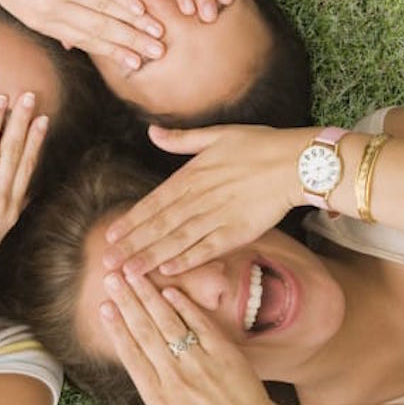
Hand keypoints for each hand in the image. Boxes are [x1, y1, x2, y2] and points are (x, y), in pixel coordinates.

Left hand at [0, 0, 165, 69]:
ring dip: (134, 23)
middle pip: (99, 30)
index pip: (83, 41)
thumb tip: (71, 43)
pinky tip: (140, 6)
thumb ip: (47, 21)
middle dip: (130, 43)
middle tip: (157, 54)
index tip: (134, 63)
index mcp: (40, 22)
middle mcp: (51, 9)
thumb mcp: (18, 3)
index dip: (112, 52)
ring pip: (103, 10)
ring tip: (157, 32)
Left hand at [0, 91, 47, 275]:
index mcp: (10, 211)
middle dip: (24, 122)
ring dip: (1, 122)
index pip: (27, 167)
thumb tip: (25, 193)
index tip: (42, 119)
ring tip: (6, 98)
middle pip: (16, 154)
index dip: (36, 140)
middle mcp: (0, 202)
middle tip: (30, 97)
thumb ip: (8, 210)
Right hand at [96, 272, 276, 404]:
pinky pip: (201, 324)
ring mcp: (201, 363)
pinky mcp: (225, 354)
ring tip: (134, 274)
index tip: (104, 307)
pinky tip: (171, 288)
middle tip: (111, 278)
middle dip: (126, 302)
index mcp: (160, 400)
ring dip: (149, 296)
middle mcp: (176, 377)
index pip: (131, 356)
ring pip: (169, 323)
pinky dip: (186, 305)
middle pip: (145, 332)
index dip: (116, 329)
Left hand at [103, 124, 308, 275]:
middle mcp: (200, 197)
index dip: (131, 220)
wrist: (296, 161)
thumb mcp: (217, 134)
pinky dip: (188, 259)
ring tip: (129, 272)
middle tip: (108, 262)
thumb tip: (152, 132)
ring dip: (152, 257)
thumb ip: (181, 139)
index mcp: (192, 174)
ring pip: (178, 240)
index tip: (111, 235)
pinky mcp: (238, 231)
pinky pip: (208, 248)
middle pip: (159, 225)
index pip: (154, 202)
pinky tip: (168, 270)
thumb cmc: (259, 145)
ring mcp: (218, 216)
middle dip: (132, 245)